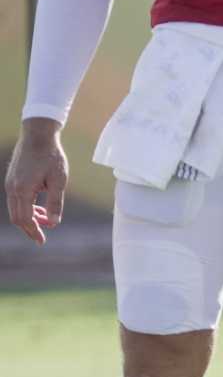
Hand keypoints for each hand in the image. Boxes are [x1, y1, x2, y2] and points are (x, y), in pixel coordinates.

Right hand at [4, 120, 67, 244]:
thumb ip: (55, 202)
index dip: (34, 232)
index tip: (42, 241)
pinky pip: (16, 200)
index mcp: (23, 190)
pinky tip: (39, 207)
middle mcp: (12, 189)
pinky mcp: (11, 179)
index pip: (25, 219)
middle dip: (30, 228)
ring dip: (29, 217)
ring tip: (46, 220)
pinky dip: (26, 207)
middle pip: (17, 217)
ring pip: (15, 209)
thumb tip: (54, 223)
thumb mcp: (59, 180)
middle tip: (43, 236)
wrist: (38, 135)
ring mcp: (10, 184)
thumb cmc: (51, 157)